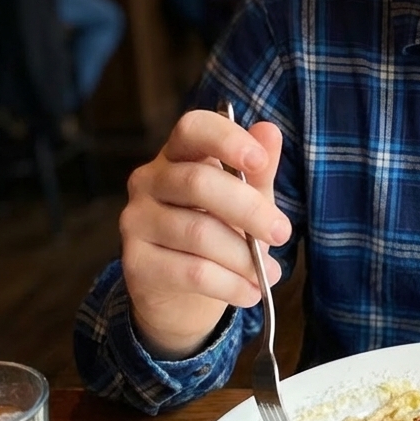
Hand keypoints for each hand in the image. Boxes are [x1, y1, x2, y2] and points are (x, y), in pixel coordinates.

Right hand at [119, 109, 291, 358]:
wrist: (183, 292)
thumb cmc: (221, 231)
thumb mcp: (247, 199)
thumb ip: (258, 170)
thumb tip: (270, 132)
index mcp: (179, 154)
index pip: (192, 128)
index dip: (225, 139)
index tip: (259, 160)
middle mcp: (149, 181)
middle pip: (198, 183)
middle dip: (250, 210)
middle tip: (283, 233)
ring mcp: (136, 220)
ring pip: (198, 233)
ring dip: (244, 258)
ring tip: (270, 274)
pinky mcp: (136, 262)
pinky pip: (192, 272)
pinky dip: (230, 285)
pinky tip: (250, 292)